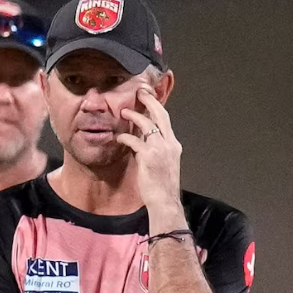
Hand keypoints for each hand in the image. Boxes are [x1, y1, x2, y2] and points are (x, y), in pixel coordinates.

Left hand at [117, 88, 182, 208]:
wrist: (165, 201)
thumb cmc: (161, 185)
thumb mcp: (162, 163)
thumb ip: (154, 149)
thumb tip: (141, 139)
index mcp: (174, 145)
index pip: (165, 120)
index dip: (157, 106)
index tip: (148, 97)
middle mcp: (170, 143)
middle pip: (160, 115)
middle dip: (150, 101)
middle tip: (140, 92)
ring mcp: (160, 149)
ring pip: (147, 124)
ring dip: (134, 116)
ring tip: (123, 111)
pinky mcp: (149, 157)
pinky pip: (135, 141)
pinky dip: (125, 137)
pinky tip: (118, 138)